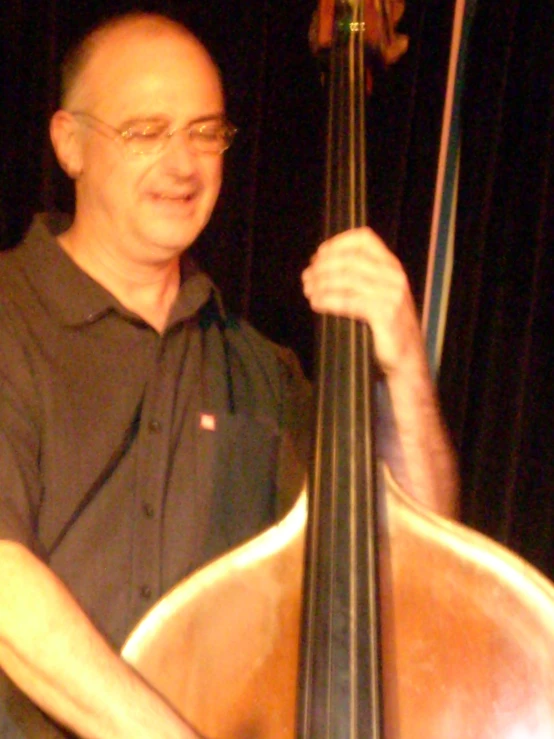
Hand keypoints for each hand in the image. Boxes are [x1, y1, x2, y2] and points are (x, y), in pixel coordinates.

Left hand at [302, 227, 423, 374]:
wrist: (407, 356)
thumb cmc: (387, 325)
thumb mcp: (379, 293)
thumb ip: (361, 277)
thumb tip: (324, 266)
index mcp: (391, 266)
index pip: (365, 239)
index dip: (338, 243)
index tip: (319, 254)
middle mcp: (393, 276)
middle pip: (351, 259)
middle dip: (323, 266)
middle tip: (307, 277)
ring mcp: (390, 295)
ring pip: (347, 280)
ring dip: (322, 283)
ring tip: (308, 290)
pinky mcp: (384, 314)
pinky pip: (348, 302)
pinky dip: (328, 301)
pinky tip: (316, 304)